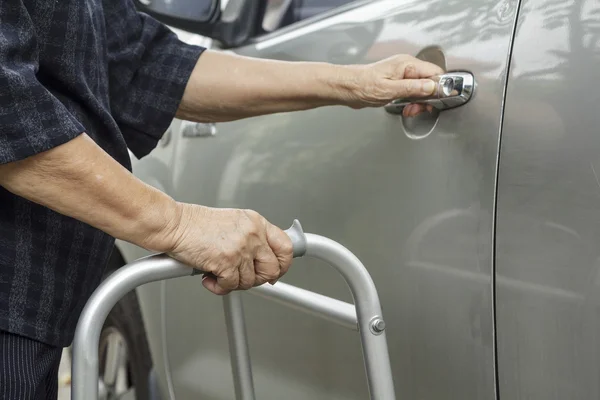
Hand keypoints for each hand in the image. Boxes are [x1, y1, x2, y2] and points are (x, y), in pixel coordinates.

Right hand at [161, 204, 292, 294]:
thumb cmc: (198, 225)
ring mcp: (241, 248)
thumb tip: (264, 260)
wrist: (175, 225)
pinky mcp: (226, 262)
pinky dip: (219, 287)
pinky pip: (231, 286)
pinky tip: (210, 278)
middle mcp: (252, 234)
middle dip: (258, 279)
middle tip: (243, 277)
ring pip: (250, 281)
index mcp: (257, 223)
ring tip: (220, 273)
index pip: (286, 247)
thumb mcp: (234, 222)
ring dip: (234, 283)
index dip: (283, 264)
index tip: (276, 270)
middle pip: (273, 269)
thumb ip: (252, 237)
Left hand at [343, 54, 443, 116]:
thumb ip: (413, 88)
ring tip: (410, 109)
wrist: (346, 88)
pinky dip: (412, 101)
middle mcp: (406, 67)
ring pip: (422, 88)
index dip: (440, 87)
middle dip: (428, 97)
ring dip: (419, 101)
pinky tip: (406, 107)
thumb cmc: (362, 85)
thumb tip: (432, 87)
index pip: (435, 73)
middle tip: (419, 108)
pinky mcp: (397, 83)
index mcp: (407, 64)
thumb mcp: (389, 90)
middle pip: (430, 81)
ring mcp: (402, 75)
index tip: (438, 100)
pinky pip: (412, 91)